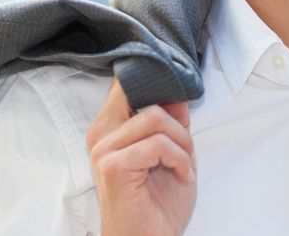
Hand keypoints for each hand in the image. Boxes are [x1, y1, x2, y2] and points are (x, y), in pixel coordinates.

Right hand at [86, 78, 196, 235]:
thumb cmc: (158, 205)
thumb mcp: (174, 153)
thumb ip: (173, 122)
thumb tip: (179, 91)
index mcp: (111, 128)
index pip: (127, 84)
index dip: (156, 82)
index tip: (180, 101)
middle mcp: (102, 135)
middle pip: (145, 96)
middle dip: (178, 122)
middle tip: (187, 151)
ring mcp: (104, 150)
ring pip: (155, 118)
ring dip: (182, 143)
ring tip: (185, 166)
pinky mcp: (114, 166)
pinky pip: (157, 145)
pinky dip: (179, 159)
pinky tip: (183, 176)